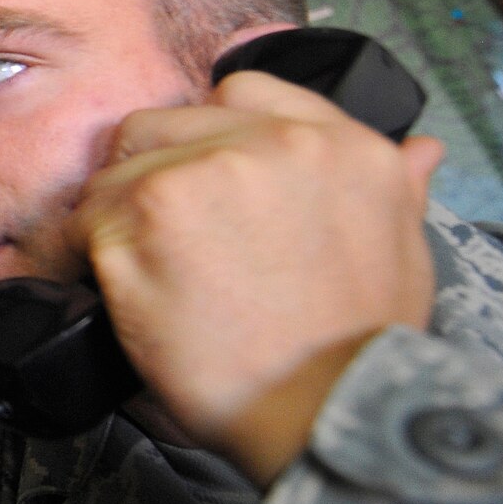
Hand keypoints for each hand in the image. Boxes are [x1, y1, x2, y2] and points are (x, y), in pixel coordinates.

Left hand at [69, 70, 444, 485]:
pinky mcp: (147, 214)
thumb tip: (418, 149)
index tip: (198, 182)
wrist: (326, 410)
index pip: (242, 93)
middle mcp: (273, 142)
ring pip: (118, 169)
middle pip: (164, 124)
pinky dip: (84, 253)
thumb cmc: (361, 348)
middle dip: (149, 174)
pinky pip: (87, 218)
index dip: (208, 139)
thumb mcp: (406, 253)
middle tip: (153, 233)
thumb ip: (398, 189)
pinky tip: (109, 287)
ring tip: (133, 268)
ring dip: (113, 216)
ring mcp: (205, 172)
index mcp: (341, 144)